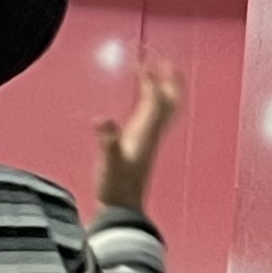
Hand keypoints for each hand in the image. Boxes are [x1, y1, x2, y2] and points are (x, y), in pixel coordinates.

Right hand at [94, 58, 186, 213]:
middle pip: (169, 103)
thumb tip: (101, 119)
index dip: (150, 81)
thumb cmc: (115, 187)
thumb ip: (107, 141)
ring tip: (162, 74)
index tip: (143, 63)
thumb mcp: (108, 163)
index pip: (153, 100)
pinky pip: (154, 117)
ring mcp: (148, 140)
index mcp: (145, 133)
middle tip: (167, 61)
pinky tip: (144, 101)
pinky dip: (153, 103)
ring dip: (165, 89)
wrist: (122, 211)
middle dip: (170, 81)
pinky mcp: (141, 146)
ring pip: (164, 109)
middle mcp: (151, 134)